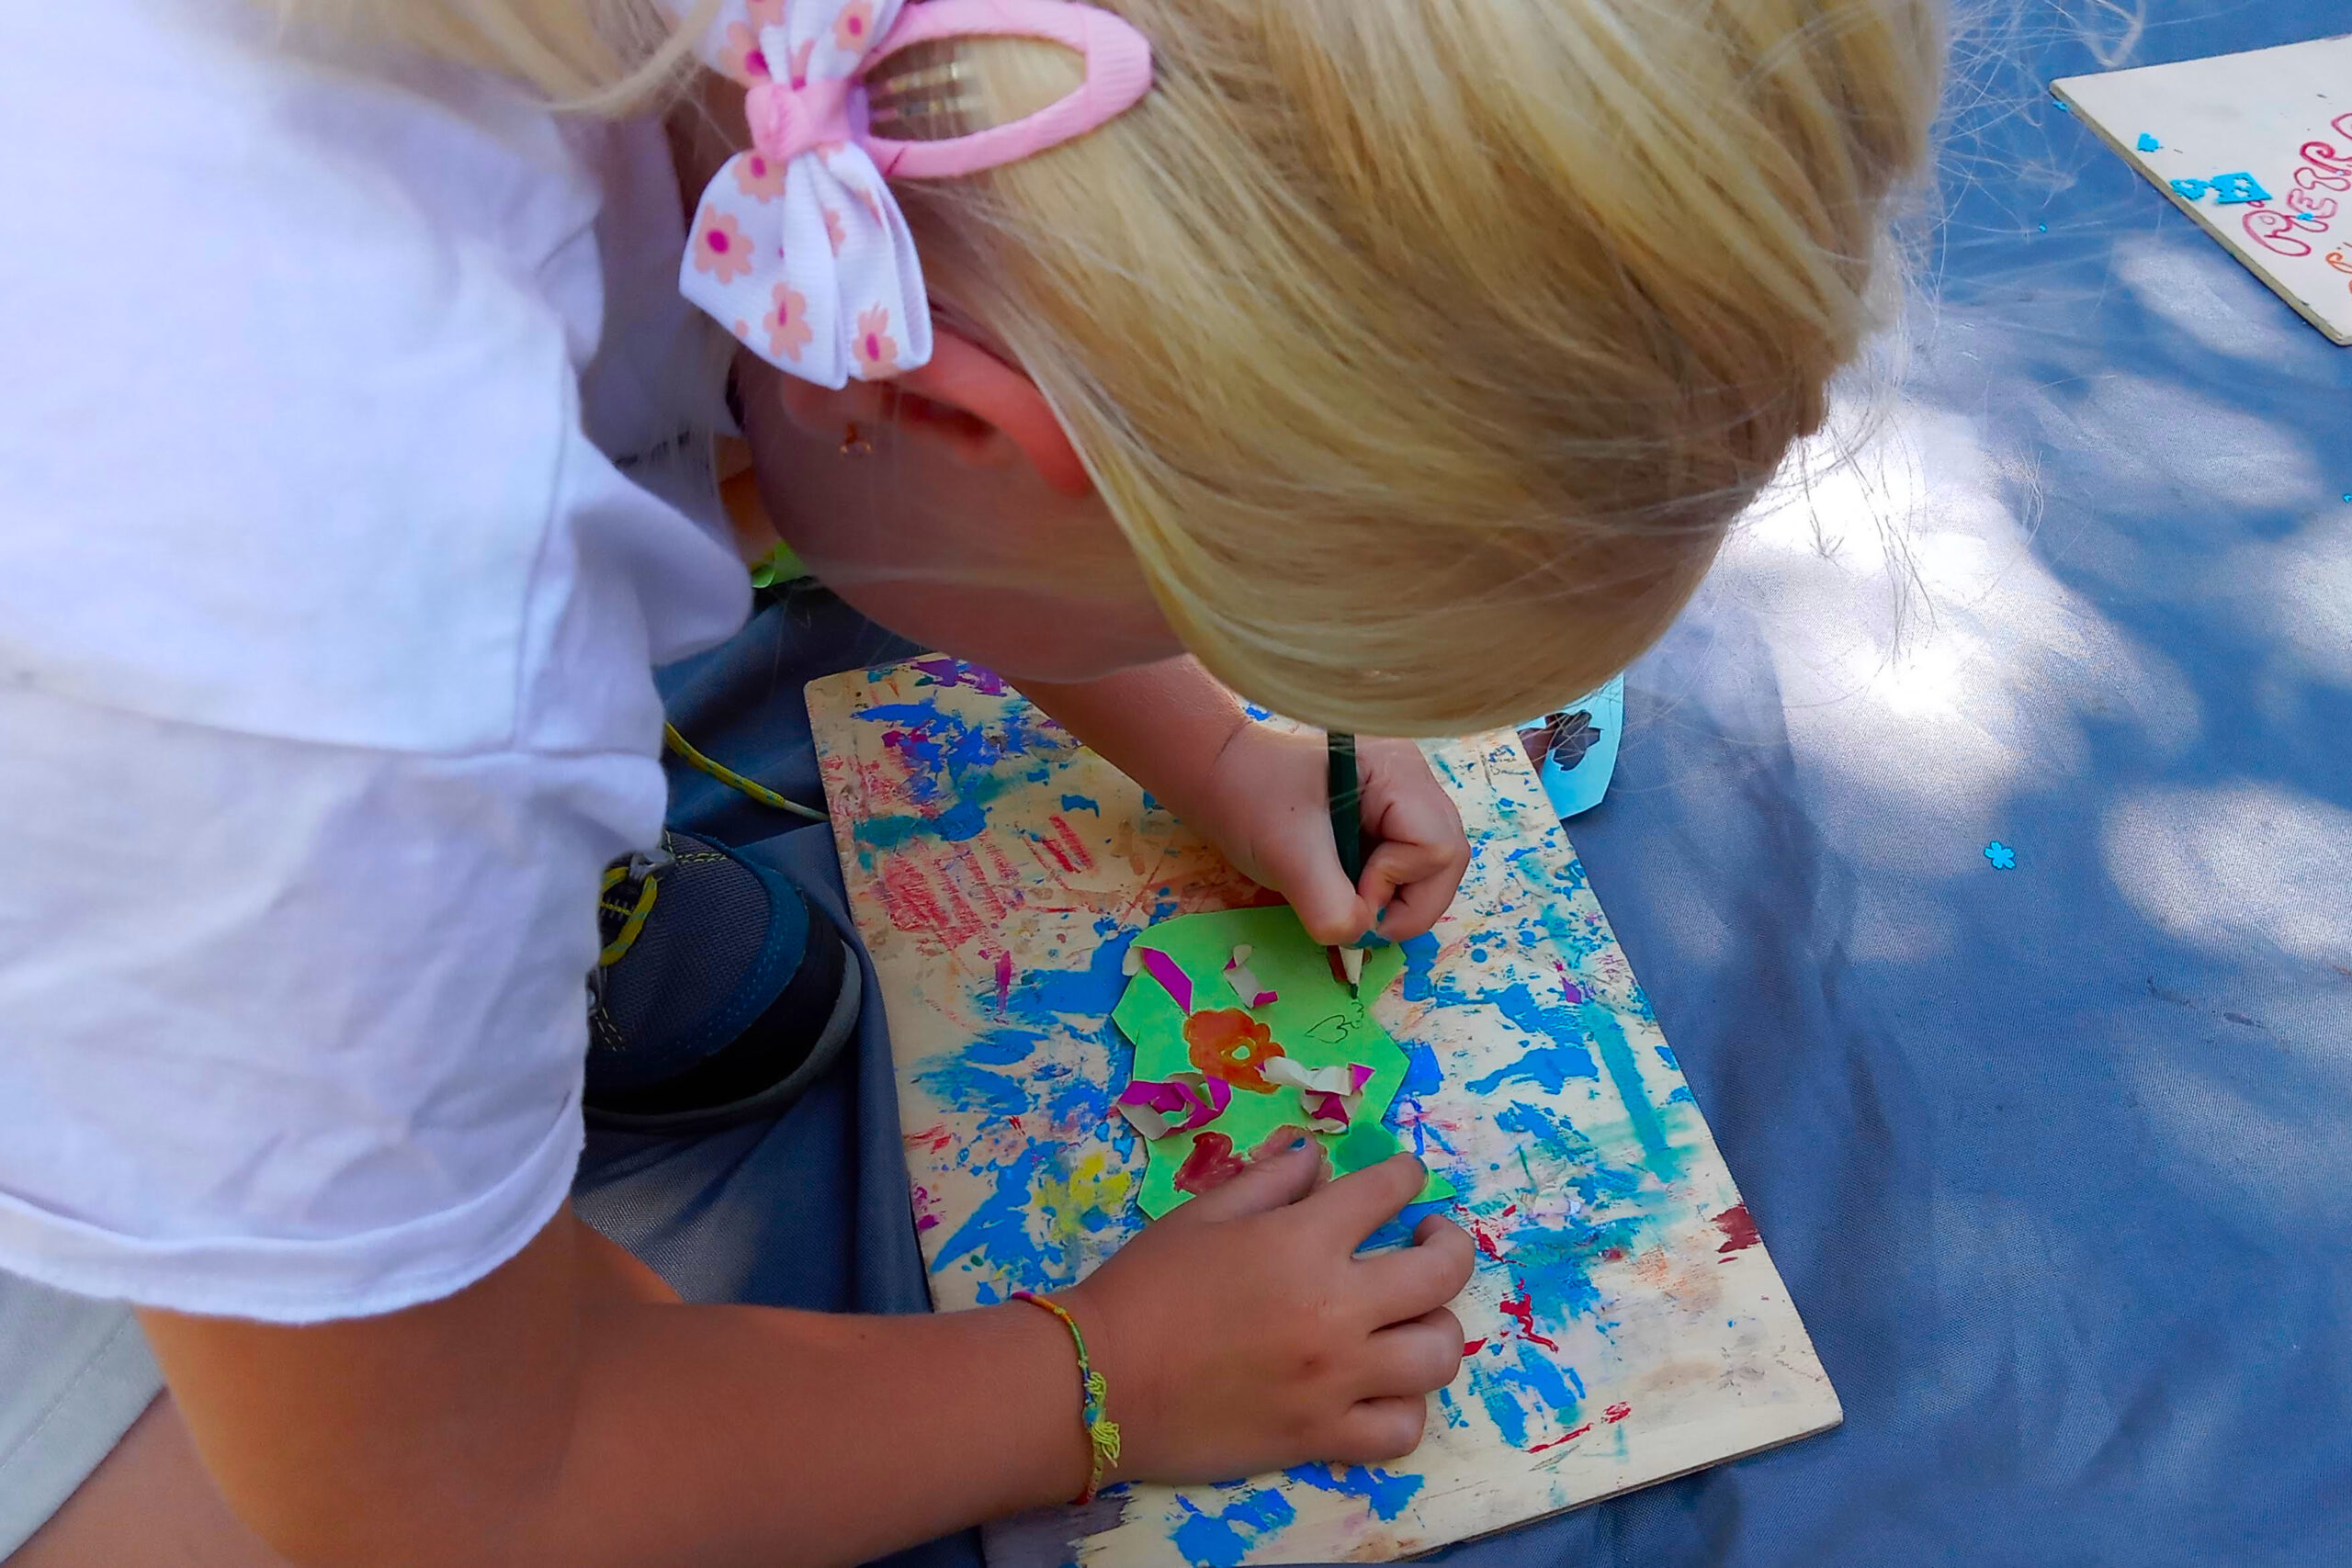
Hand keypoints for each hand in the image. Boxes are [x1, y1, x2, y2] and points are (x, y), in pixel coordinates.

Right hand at [1062, 1150, 1472, 1482]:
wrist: (1099, 1381)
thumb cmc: (1144, 1288)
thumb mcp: (1202, 1213)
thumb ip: (1269, 1180)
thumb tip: (1317, 1158)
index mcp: (1304, 1239)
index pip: (1388, 1190)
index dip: (1406, 1175)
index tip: (1405, 1179)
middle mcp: (1336, 1307)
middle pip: (1442, 1273)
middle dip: (1449, 1244)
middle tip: (1429, 1241)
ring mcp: (1336, 1379)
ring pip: (1438, 1355)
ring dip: (1436, 1327)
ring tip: (1413, 1318)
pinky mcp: (1322, 1437)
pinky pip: (1402, 1429)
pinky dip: (1405, 1407)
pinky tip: (1384, 1386)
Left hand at [1196, 726, 1470, 944]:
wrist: (1223, 781)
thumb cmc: (1250, 802)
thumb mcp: (1286, 857)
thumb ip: (1329, 905)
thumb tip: (1360, 935)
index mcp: (1396, 771)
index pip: (1436, 847)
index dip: (1397, 883)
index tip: (1348, 892)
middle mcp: (1413, 780)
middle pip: (1447, 859)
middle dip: (1409, 901)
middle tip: (1358, 912)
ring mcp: (1406, 798)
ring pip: (1433, 868)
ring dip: (1397, 898)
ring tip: (1350, 895)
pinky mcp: (1392, 819)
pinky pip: (1412, 866)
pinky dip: (1386, 889)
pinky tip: (1349, 882)